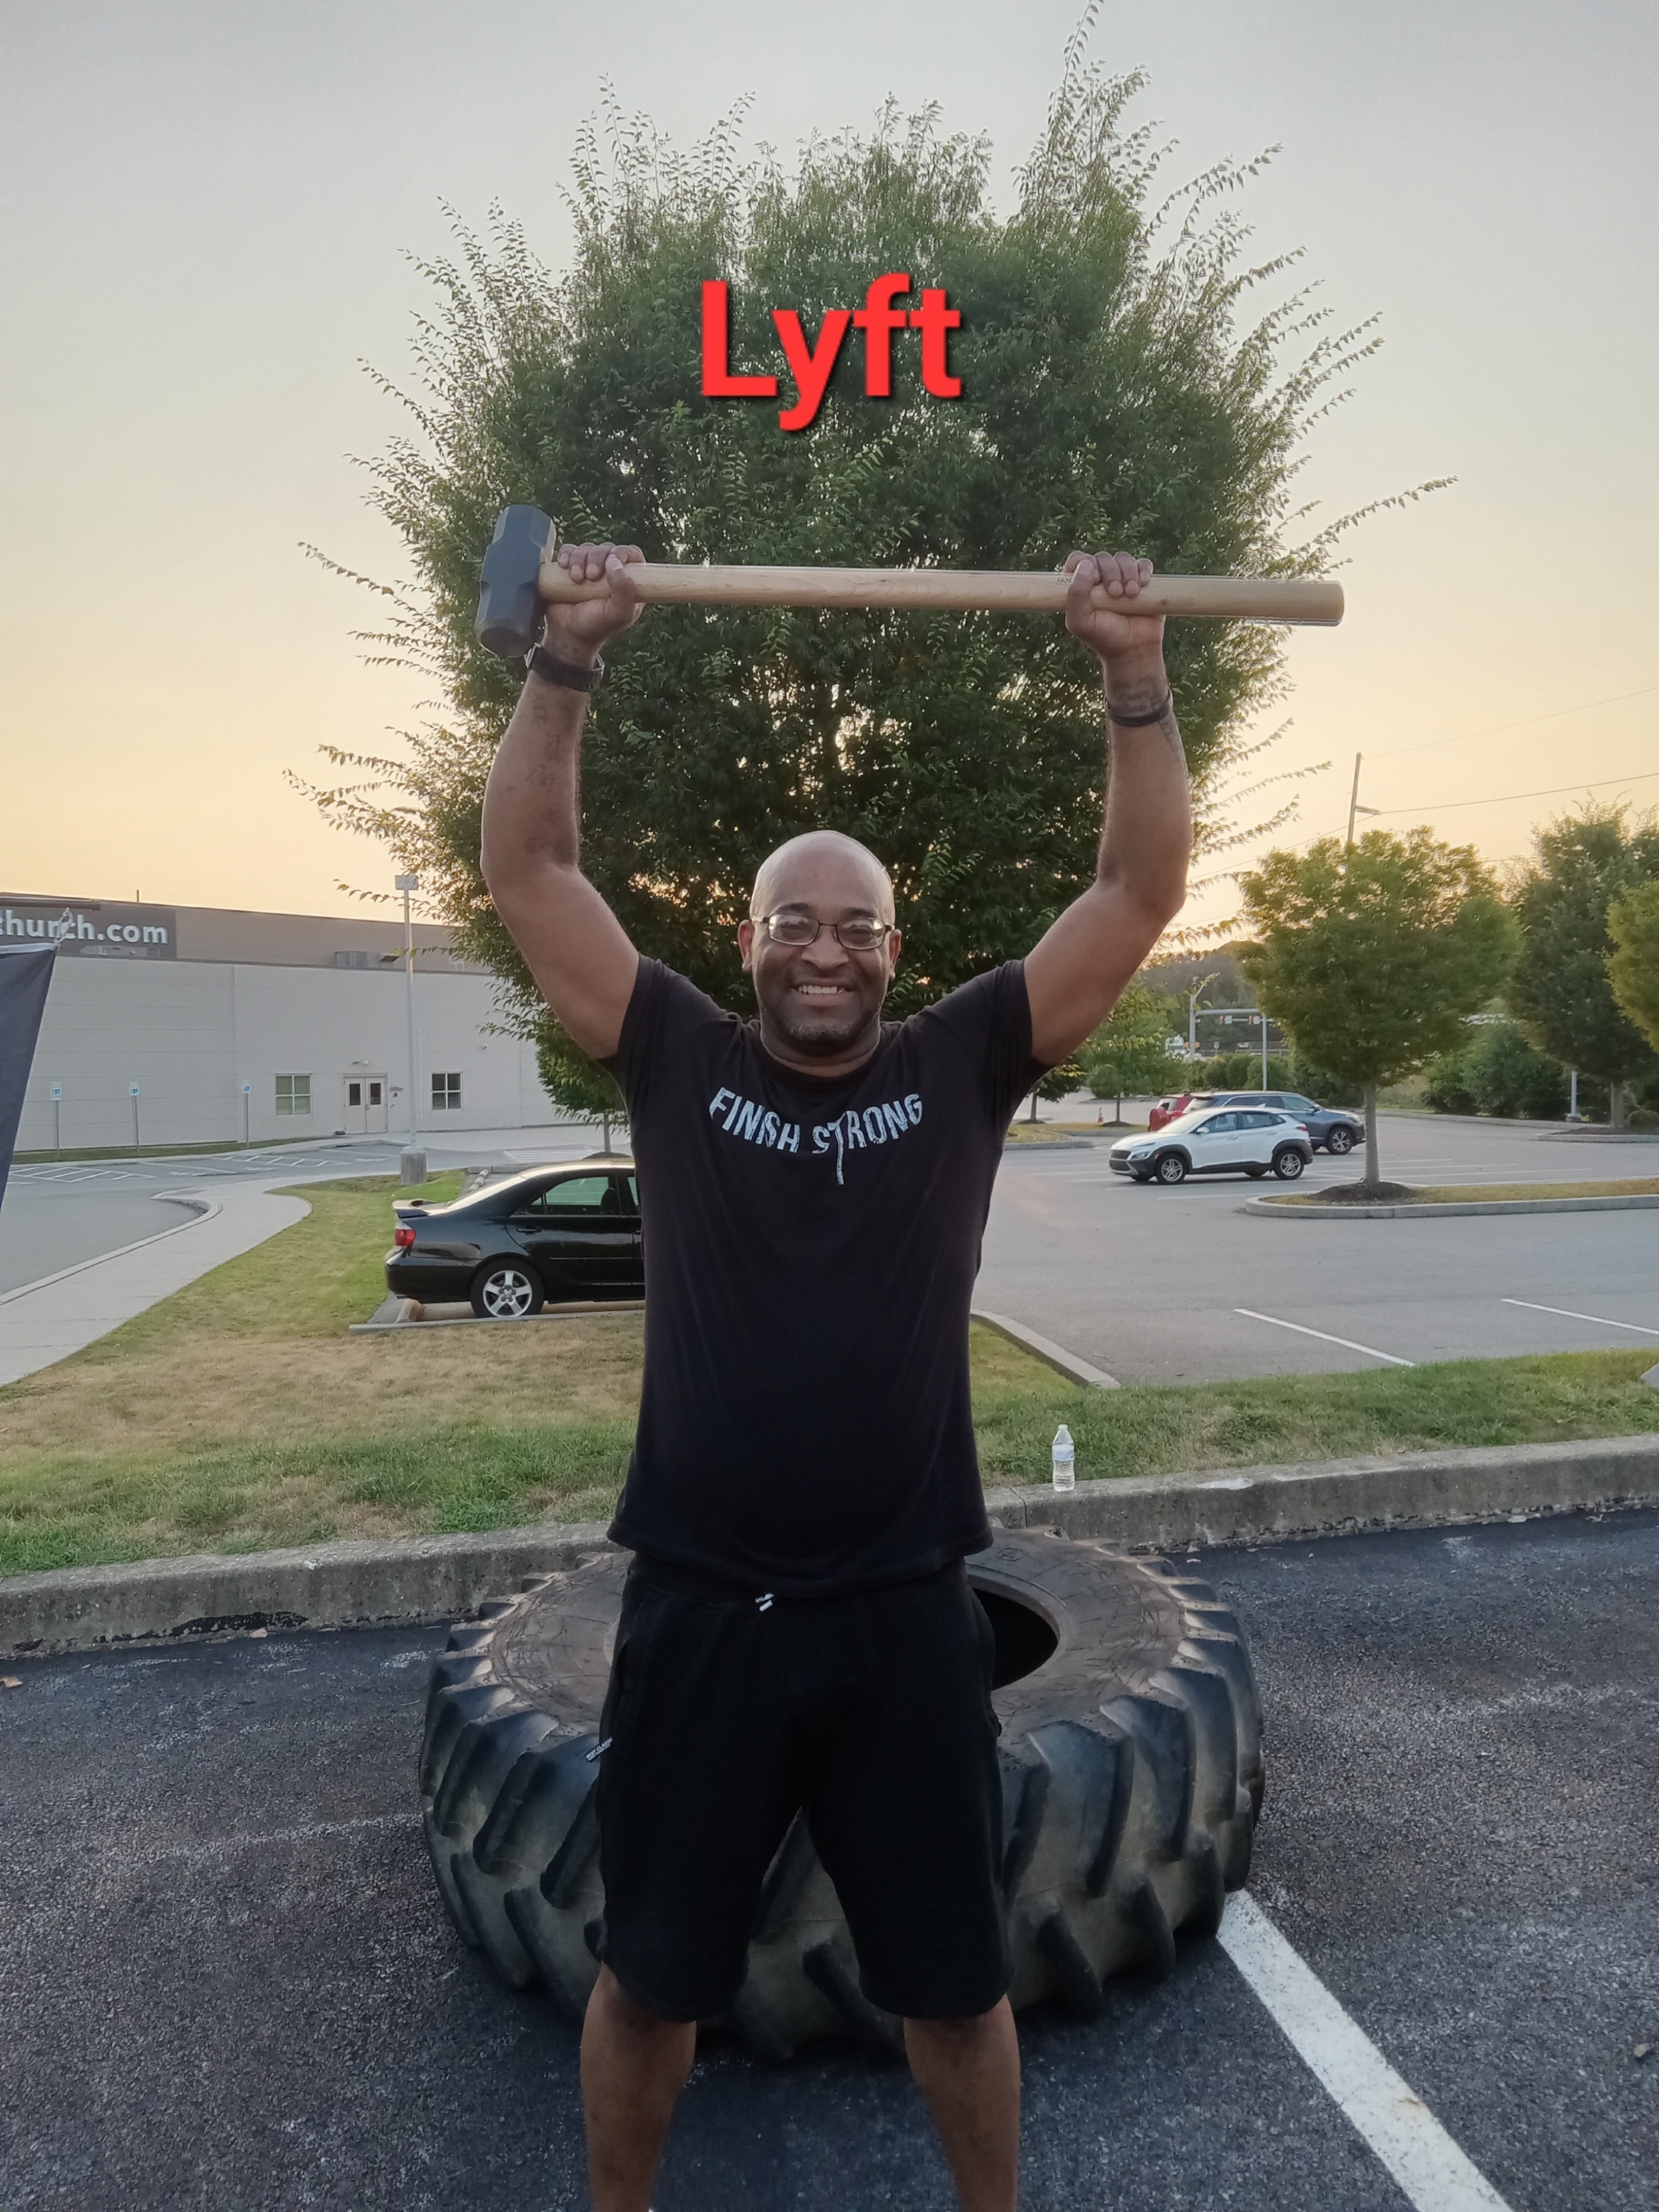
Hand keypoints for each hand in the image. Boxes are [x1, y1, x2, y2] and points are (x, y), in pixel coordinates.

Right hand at [540, 541, 644, 665]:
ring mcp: (589, 568)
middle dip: (597, 558)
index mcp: (628, 582)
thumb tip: (613, 561)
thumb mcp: (618, 614)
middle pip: (607, 548)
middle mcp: (610, 573)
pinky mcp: (570, 567)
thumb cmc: (595, 627)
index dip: (622, 553)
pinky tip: (564, 567)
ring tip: (576, 578)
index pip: (632, 554)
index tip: (611, 563)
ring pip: (587, 548)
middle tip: (590, 577)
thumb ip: (625, 590)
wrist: (567, 634)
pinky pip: (569, 550)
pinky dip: (566, 555)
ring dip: (579, 558)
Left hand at [1063, 550, 1166, 689]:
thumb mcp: (1080, 622)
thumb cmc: (1104, 637)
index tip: (1095, 581)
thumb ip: (1075, 595)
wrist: (1133, 649)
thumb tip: (1086, 564)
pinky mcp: (1142, 580)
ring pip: (1123, 559)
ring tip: (1131, 594)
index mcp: (1081, 586)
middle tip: (1115, 594)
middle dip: (1110, 572)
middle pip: (1103, 558)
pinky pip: (1143, 563)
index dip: (1086, 564)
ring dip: (1128, 572)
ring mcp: (1122, 578)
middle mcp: (1100, 579)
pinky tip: (1143, 584)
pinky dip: (1143, 570)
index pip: (1078, 560)